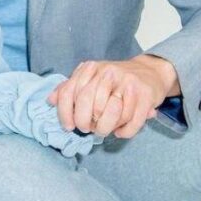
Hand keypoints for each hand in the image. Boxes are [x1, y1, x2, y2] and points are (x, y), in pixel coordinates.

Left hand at [48, 55, 178, 138]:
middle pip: (87, 104)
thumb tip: (50, 100)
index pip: (69, 92)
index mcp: (90, 68)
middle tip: (89, 128)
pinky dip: (124, 132)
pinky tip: (120, 130)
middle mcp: (108, 72)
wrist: (150, 72)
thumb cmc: (114, 81)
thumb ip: (69, 88)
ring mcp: (127, 83)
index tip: (69, 126)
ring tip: (105, 128)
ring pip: (110, 115)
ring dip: (105, 128)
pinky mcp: (146, 95)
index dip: (65, 113)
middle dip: (85, 123)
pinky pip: (131, 123)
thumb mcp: (89, 79)